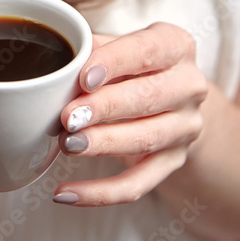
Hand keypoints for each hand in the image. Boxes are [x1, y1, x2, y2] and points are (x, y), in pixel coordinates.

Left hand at [53, 22, 207, 205]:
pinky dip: (101, 192)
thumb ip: (89, 50)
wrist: (168, 99)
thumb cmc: (130, 67)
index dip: (114, 64)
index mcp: (174, 46)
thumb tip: (53, 65)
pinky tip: (65, 193)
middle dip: (105, 109)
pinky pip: (138, 183)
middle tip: (69, 118)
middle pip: (148, 97)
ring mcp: (184, 127)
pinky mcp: (171, 161)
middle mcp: (187, 86)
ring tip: (68, 145)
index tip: (83, 78)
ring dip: (104, 144)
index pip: (146, 51)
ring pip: (145, 139)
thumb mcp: (115, 48)